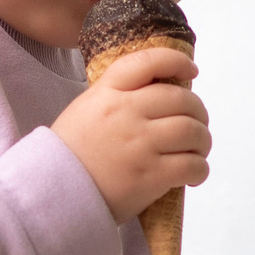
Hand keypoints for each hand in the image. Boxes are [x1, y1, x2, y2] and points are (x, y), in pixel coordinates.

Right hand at [50, 45, 207, 221]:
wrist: (52, 194)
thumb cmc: (71, 153)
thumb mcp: (86, 109)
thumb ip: (119, 96)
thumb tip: (163, 91)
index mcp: (107, 93)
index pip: (149, 61)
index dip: (177, 60)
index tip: (191, 70)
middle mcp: (125, 113)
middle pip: (182, 99)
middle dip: (198, 111)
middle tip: (196, 123)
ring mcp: (139, 144)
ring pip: (193, 131)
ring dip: (202, 141)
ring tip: (196, 150)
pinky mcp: (150, 176)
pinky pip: (192, 165)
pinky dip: (199, 169)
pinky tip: (192, 173)